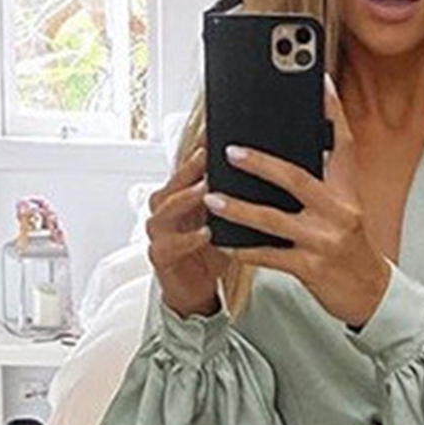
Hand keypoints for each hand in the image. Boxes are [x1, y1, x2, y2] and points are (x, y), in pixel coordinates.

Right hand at [146, 130, 232, 317]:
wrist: (195, 290)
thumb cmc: (209, 253)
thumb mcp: (224, 222)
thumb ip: (234, 199)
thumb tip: (265, 174)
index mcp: (179, 196)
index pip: (188, 168)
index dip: (198, 151)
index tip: (214, 134)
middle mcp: (164, 209)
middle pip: (174, 182)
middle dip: (191, 168)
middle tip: (208, 155)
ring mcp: (158, 231)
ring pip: (166, 208)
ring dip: (186, 198)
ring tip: (205, 189)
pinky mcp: (159, 256)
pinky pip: (171, 244)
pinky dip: (189, 239)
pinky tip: (206, 233)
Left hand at [203, 75, 391, 327]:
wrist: (371, 295)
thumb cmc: (354, 251)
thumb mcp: (348, 211)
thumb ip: (326, 185)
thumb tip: (292, 160)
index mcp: (348, 194)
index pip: (344, 146)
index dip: (333, 112)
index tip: (320, 83)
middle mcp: (339, 213)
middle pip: (296, 178)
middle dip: (260, 163)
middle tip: (231, 151)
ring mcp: (324, 241)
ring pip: (273, 220)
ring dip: (239, 209)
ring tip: (213, 198)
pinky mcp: (311, 268)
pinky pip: (270, 256)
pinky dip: (245, 250)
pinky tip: (225, 243)